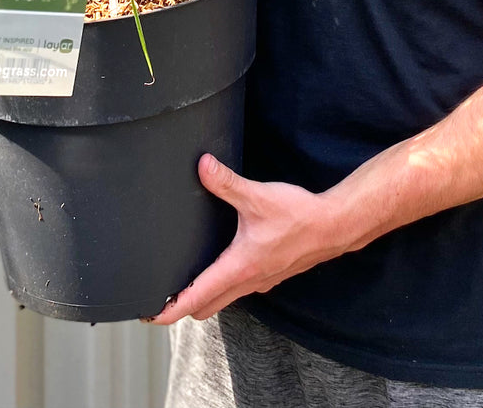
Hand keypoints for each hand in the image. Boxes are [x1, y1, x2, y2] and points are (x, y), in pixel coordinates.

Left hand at [146, 154, 347, 324]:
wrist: (334, 226)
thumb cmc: (299, 215)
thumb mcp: (258, 196)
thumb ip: (227, 183)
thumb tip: (202, 166)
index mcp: (239, 268)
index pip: (195, 298)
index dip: (169, 310)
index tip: (148, 315)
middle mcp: (247, 282)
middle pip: (205, 308)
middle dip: (181, 307)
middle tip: (159, 297)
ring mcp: (260, 281)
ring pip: (223, 300)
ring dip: (202, 297)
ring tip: (183, 282)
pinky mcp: (270, 275)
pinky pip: (239, 289)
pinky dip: (223, 286)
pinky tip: (221, 264)